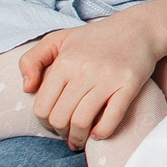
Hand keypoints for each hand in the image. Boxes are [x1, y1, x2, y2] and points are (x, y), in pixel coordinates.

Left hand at [22, 17, 161, 144]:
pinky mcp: (129, 84)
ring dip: (78, 137)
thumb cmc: (94, 38)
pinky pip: (111, 119)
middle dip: (61, 132)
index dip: (44, 122)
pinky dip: (102, 132)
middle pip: (60, 118)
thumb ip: (31, 60)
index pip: (42, 107)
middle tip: (67, 132)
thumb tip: (27, 89)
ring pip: (82, 122)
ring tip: (80, 138)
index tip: (53, 122)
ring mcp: (108, 78)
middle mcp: (84, 70)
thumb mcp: (57, 39)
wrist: (138, 28)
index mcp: (65, 61)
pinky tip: (99, 133)